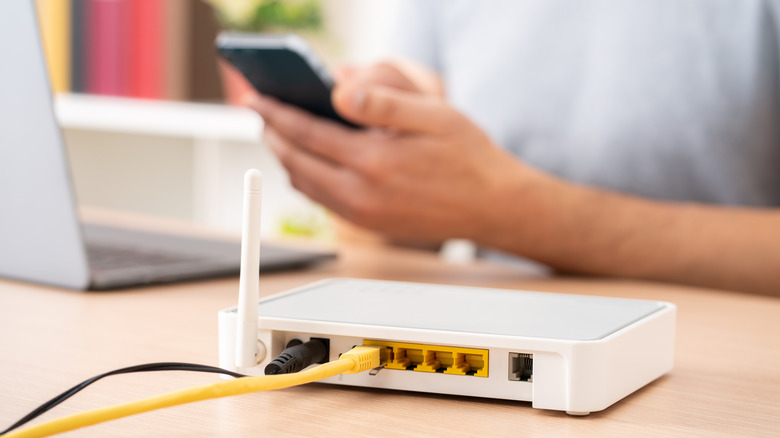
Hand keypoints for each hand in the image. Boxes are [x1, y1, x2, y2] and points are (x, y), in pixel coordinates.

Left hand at [248, 67, 537, 242]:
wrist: (493, 206)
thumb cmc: (468, 156)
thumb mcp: (433, 114)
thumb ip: (384, 101)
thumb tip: (339, 91)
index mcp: (374, 161)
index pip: (306, 133)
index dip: (276, 113)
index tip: (256, 99)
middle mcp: (361, 194)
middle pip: (295, 162)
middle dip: (272, 135)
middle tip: (260, 114)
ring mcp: (363, 215)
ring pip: (305, 185)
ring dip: (285, 159)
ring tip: (279, 134)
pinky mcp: (368, 225)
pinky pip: (323, 201)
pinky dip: (306, 178)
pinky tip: (309, 162)